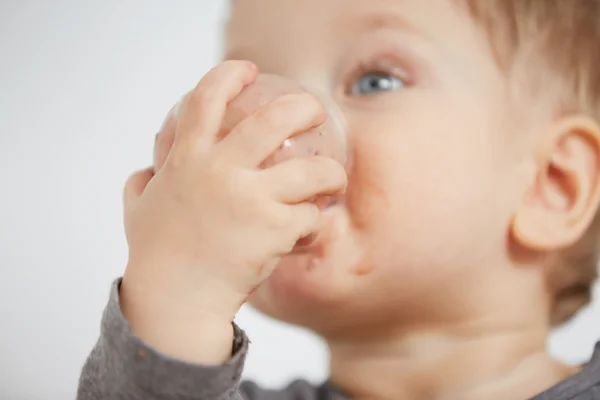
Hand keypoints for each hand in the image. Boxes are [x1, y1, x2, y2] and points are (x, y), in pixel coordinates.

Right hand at [119, 60, 346, 362]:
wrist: (175, 299)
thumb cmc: (155, 255)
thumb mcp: (138, 209)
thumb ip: (142, 183)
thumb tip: (146, 172)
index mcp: (187, 159)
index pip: (207, 99)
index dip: (230, 76)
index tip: (248, 70)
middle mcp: (221, 171)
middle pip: (274, 120)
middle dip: (303, 107)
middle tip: (315, 110)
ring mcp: (251, 199)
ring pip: (313, 171)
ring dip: (331, 173)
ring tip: (334, 178)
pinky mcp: (274, 230)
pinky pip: (311, 217)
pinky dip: (314, 223)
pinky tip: (310, 230)